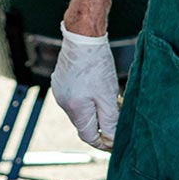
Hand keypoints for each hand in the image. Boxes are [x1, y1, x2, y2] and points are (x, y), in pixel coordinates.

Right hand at [51, 22, 117, 150]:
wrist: (83, 37)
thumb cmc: (97, 64)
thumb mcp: (108, 96)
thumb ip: (110, 121)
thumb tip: (111, 140)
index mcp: (75, 109)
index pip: (88, 136)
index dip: (103, 142)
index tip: (115, 143)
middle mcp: (64, 103)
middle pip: (84, 124)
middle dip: (101, 124)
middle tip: (118, 117)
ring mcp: (60, 91)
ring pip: (80, 110)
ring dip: (95, 110)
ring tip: (112, 100)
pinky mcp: (60, 80)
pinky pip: (75, 97)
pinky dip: (87, 99)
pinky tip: (98, 88)